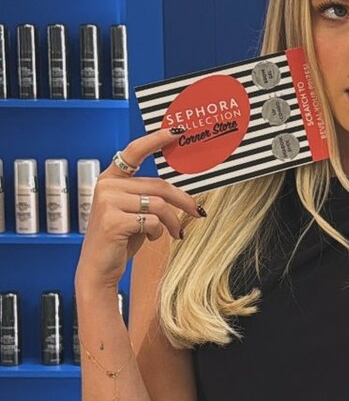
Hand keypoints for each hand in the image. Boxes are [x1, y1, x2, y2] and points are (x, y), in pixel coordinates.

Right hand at [75, 127, 204, 292]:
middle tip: (197, 213)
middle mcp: (107, 186)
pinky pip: (152, 221)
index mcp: (111, 179)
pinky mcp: (113, 220)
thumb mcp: (134, 211)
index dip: (156, 140)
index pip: (134, 151)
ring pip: (159, 205)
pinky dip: (159, 232)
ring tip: (174, 233)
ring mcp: (107, 202)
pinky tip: (152, 239)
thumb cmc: (120, 239)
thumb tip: (182, 193)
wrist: (99, 269)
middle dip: (183, 201)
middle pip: (159, 185)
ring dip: (173, 222)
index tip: (176, 131)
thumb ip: (148, 196)